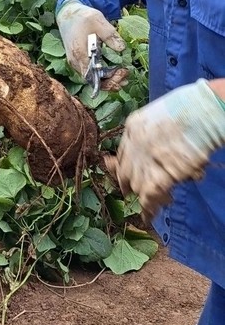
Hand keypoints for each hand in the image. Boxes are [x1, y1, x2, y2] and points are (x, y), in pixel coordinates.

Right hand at [56, 0, 126, 87]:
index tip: (123, 72)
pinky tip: (113, 72)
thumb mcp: (98, 20)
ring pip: (91, 78)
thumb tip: (121, 48)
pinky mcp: (77, 60)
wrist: (67, 14)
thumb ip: (110, 34)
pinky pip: (89, 73)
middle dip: (111, 81)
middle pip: (92, 80)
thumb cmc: (82, 17)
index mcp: (79, 53)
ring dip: (107, 79)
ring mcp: (75, 62)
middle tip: (126, 75)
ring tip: (123, 75)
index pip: (93, 76)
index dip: (109, 79)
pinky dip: (101, 75)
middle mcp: (75, 61)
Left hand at [105, 79, 224, 217]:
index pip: (122, 152)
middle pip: (125, 171)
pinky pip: (148, 198)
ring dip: (145, 196)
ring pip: (136, 186)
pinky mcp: (159, 176)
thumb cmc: (190, 107)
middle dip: (129, 183)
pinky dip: (148, 209)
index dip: (122, 165)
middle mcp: (133, 144)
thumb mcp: (162, 114)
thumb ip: (156, 131)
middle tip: (132, 193)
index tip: (121, 174)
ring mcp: (144, 160)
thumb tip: (160, 147)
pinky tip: (148, 217)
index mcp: (133, 126)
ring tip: (163, 199)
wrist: (202, 112)